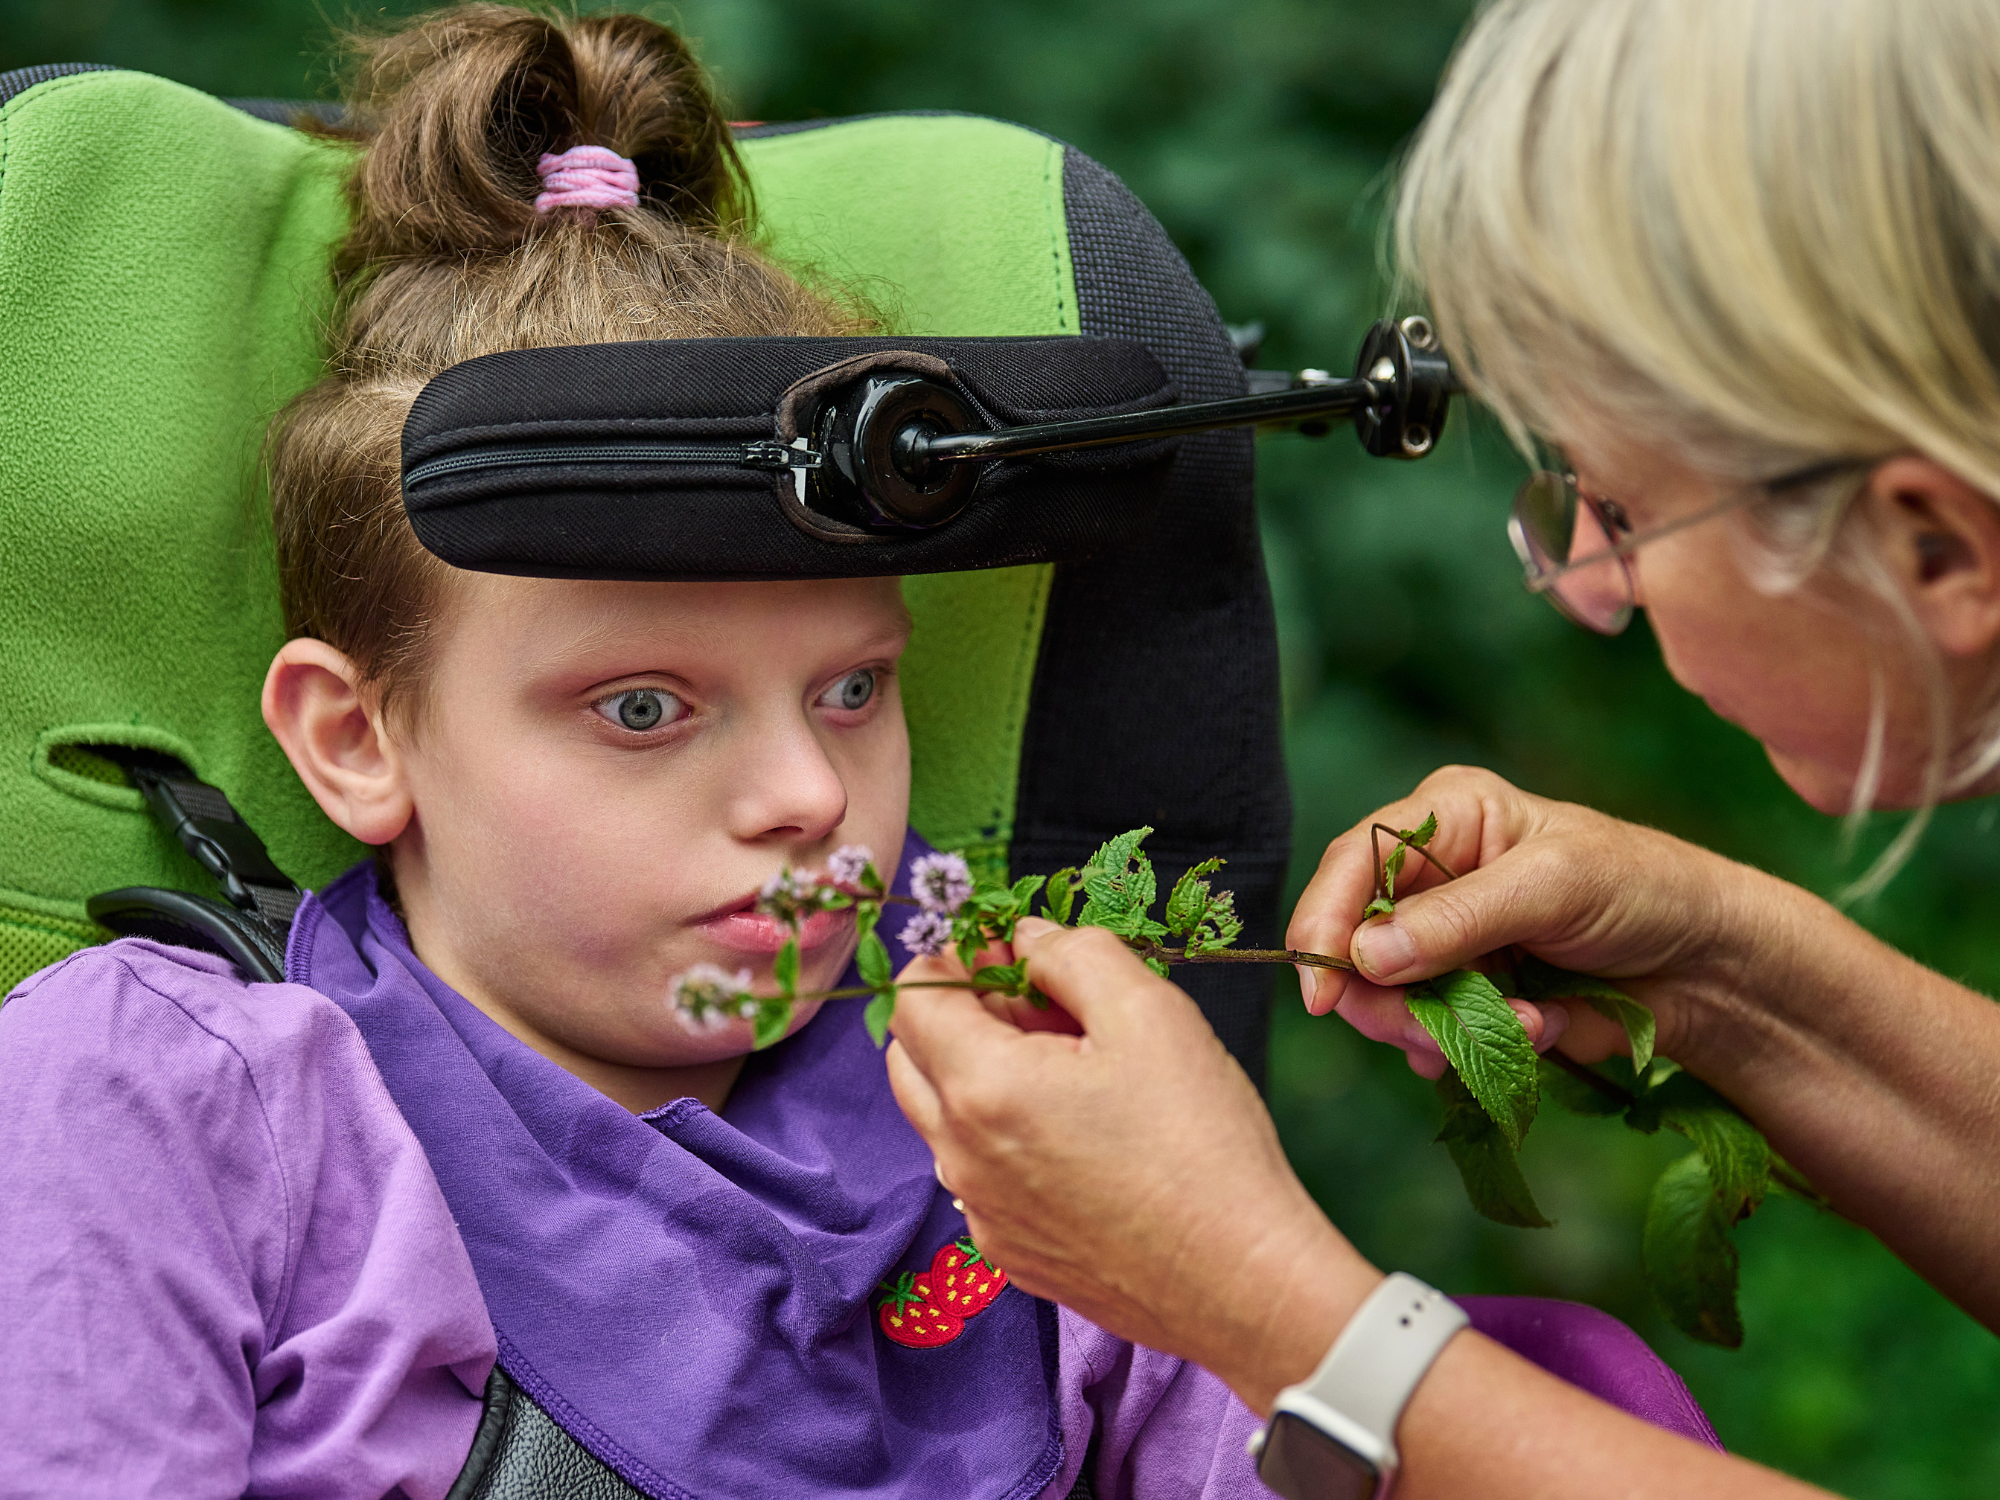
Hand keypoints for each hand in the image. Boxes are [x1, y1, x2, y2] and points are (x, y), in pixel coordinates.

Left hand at [885, 918, 1379, 1412]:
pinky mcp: (1010, 1252)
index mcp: (981, 1087)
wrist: (1241, 1281)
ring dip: (981, 1075)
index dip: (957, 960)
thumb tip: (1028, 939)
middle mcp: (959, 1155)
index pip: (912, 1000)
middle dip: (959, 1015)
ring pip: (944, 1119)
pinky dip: (1006, 1135)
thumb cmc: (1201, 1142)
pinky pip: (980, 1173)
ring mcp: (981, 1212)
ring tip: (1072, 1066)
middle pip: (912, 1059)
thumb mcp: (1150, 1011)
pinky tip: (1082, 1132)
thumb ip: (1074, 954)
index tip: (1012, 954)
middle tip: (1038, 1003)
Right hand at [1286, 765, 1775, 1080]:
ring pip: (1388, 999)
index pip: (1352, 864)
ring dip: (1444, 1028)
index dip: (1324, 924)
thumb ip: (1458, 919)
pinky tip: (1531, 1037)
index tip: (1322, 990)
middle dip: (1390, 998)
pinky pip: (1431, 1034)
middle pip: (1356, 943)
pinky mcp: (1468, 996)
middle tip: (1430, 1037)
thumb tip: (1364, 956)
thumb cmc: (1643, 890)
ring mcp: (1447, 940)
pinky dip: (1468, 1049)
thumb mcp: (1553, 887)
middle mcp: (1433, 876)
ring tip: (1530, 1028)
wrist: (1711, 968)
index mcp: (1445, 817)